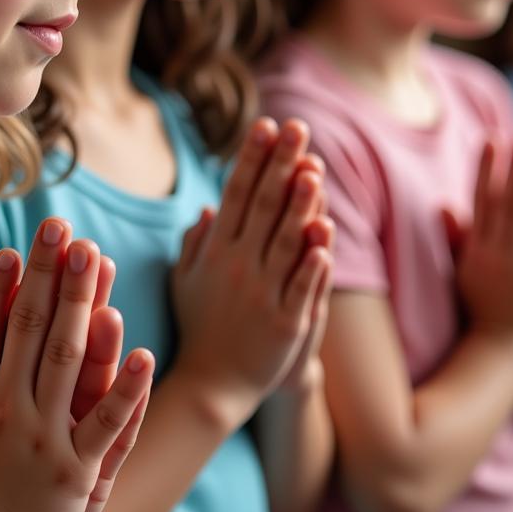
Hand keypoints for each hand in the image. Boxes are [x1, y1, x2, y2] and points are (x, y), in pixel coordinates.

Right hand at [0, 218, 154, 511]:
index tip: (11, 250)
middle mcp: (8, 409)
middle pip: (31, 326)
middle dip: (47, 272)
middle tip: (61, 228)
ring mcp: (47, 437)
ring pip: (69, 358)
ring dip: (83, 303)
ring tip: (96, 258)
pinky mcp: (78, 469)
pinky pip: (108, 424)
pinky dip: (127, 389)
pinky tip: (143, 351)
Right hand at [170, 118, 331, 428]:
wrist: (213, 386)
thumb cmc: (201, 325)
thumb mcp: (187, 279)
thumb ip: (197, 241)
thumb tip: (209, 207)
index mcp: (217, 251)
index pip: (237, 194)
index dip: (252, 159)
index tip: (265, 125)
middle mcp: (239, 266)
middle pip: (264, 206)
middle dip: (280, 163)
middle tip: (296, 127)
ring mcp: (262, 294)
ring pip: (285, 241)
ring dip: (299, 204)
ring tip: (313, 168)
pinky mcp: (285, 324)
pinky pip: (301, 288)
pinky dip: (313, 263)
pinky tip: (325, 235)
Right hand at [444, 138, 512, 347]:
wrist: (501, 348)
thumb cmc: (481, 301)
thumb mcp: (463, 268)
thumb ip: (458, 235)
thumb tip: (443, 204)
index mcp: (480, 249)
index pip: (483, 201)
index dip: (487, 169)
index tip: (492, 139)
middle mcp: (503, 259)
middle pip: (512, 210)